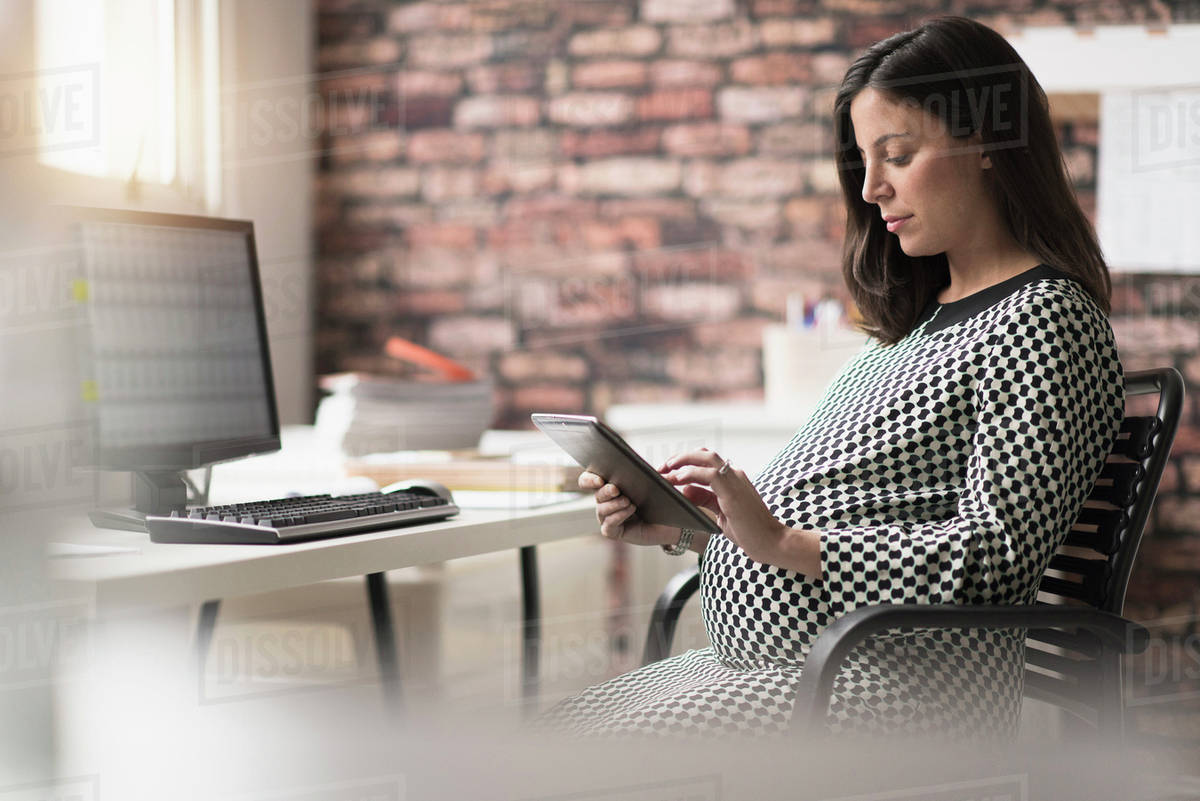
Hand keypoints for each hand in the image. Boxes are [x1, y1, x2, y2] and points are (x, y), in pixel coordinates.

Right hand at [578, 471, 678, 546]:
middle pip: (597, 494)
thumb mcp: (653, 483)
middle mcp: (605, 502)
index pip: (588, 480)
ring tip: (629, 501)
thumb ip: (645, 474)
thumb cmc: (658, 499)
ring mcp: (608, 517)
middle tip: (616, 489)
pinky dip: (618, 516)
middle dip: (605, 491)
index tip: (600, 479)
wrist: (669, 522)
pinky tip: (630, 510)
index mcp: (609, 486)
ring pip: (601, 510)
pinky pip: (608, 525)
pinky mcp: (613, 532)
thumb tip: (640, 468)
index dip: (589, 479)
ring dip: (614, 504)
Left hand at [660, 449, 787, 563]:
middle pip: (704, 454)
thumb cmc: (748, 531)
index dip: (686, 462)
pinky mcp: (732, 491)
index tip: (669, 470)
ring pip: (705, 458)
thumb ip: (705, 499)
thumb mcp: (721, 513)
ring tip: (665, 469)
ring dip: (682, 461)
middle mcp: (734, 475)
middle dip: (681, 457)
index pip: (707, 461)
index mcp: (733, 479)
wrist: (771, 542)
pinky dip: (690, 473)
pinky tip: (677, 478)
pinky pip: (709, 473)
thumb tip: (685, 490)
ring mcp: (735, 480)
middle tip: (662, 467)